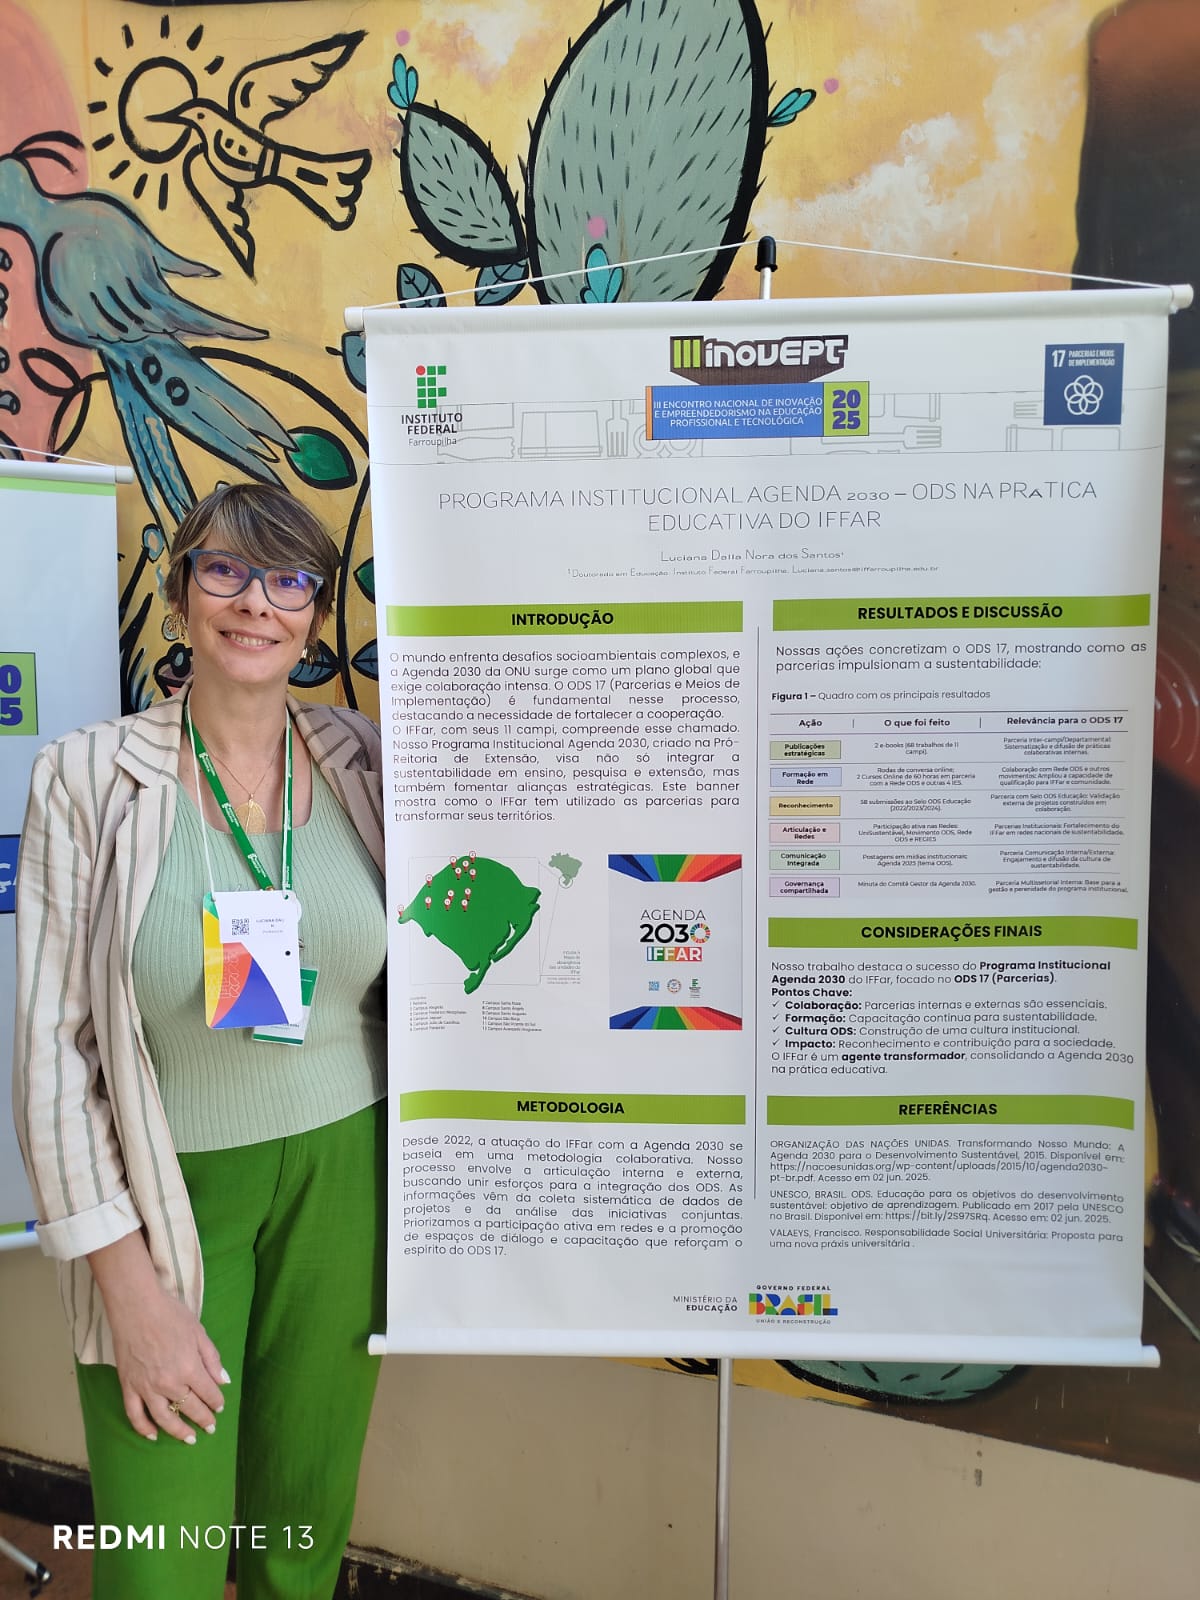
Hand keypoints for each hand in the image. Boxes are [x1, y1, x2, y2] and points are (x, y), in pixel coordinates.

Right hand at [87, 1233, 228, 1442]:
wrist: (136, 1307)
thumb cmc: (170, 1315)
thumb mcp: (198, 1332)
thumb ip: (212, 1358)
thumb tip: (223, 1381)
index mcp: (190, 1368)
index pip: (208, 1393)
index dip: (216, 1402)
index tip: (220, 1407)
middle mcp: (169, 1382)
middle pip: (189, 1408)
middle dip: (203, 1419)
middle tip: (210, 1427)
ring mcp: (147, 1387)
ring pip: (164, 1418)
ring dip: (178, 1431)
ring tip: (189, 1439)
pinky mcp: (128, 1386)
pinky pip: (135, 1415)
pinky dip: (144, 1429)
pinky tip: (153, 1436)